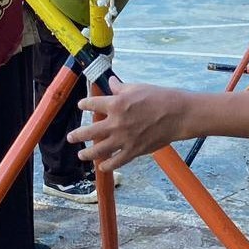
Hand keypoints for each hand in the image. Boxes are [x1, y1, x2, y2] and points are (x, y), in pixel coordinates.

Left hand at [70, 76, 188, 171]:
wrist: (177, 114)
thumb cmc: (159, 97)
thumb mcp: (137, 87)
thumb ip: (120, 87)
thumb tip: (111, 82)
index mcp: (116, 104)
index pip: (92, 104)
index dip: (85, 104)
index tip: (81, 105)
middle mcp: (116, 122)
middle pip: (90, 131)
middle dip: (77, 135)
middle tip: (71, 137)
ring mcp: (124, 138)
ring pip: (99, 150)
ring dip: (87, 153)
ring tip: (81, 155)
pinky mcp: (134, 150)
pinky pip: (116, 161)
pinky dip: (107, 165)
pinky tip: (102, 166)